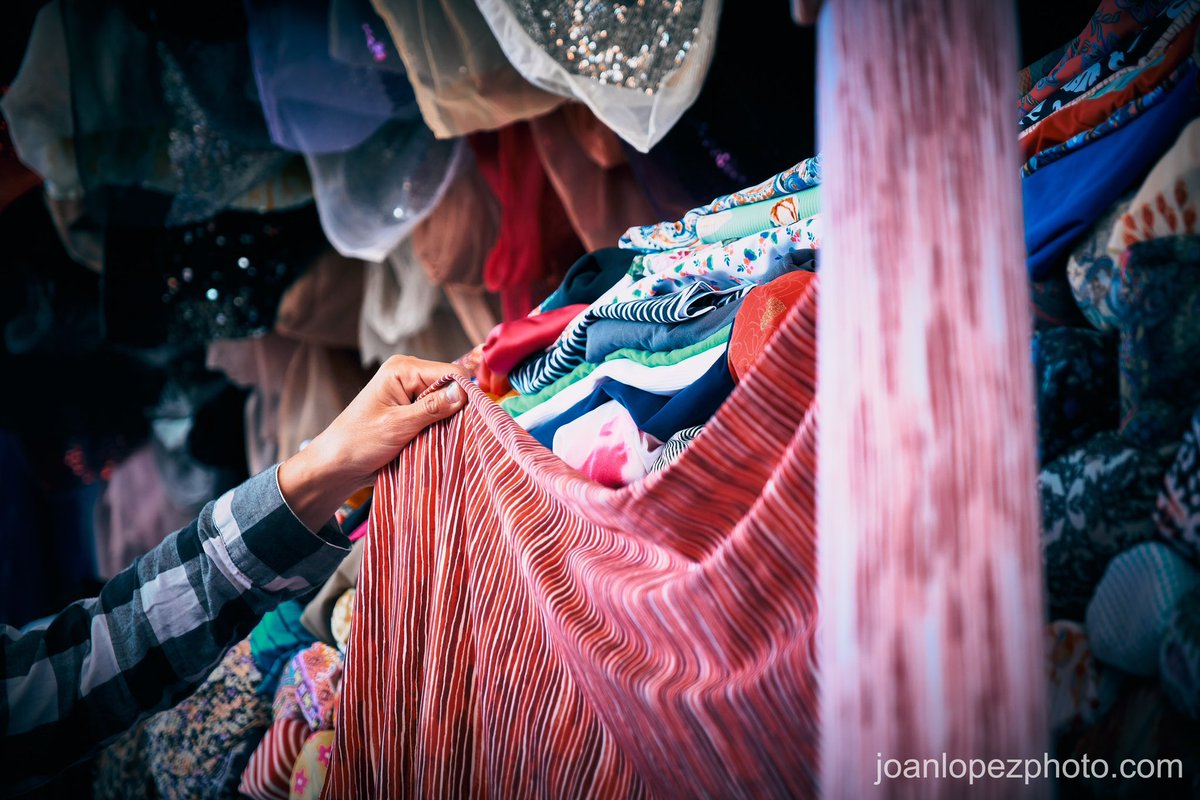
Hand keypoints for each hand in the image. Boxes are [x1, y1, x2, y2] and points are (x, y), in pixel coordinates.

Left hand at [277, 355, 467, 531]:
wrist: (337, 466)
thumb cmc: (358, 442)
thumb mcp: (397, 426)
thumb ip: (431, 408)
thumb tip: (464, 393)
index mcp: (402, 369)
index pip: (451, 372)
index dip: (465, 393)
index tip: (473, 419)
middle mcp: (409, 376)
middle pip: (452, 386)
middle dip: (457, 409)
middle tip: (457, 434)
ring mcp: (411, 394)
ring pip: (448, 403)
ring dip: (449, 422)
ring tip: (445, 440)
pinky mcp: (413, 411)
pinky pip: (439, 415)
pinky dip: (442, 429)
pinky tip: (439, 441)